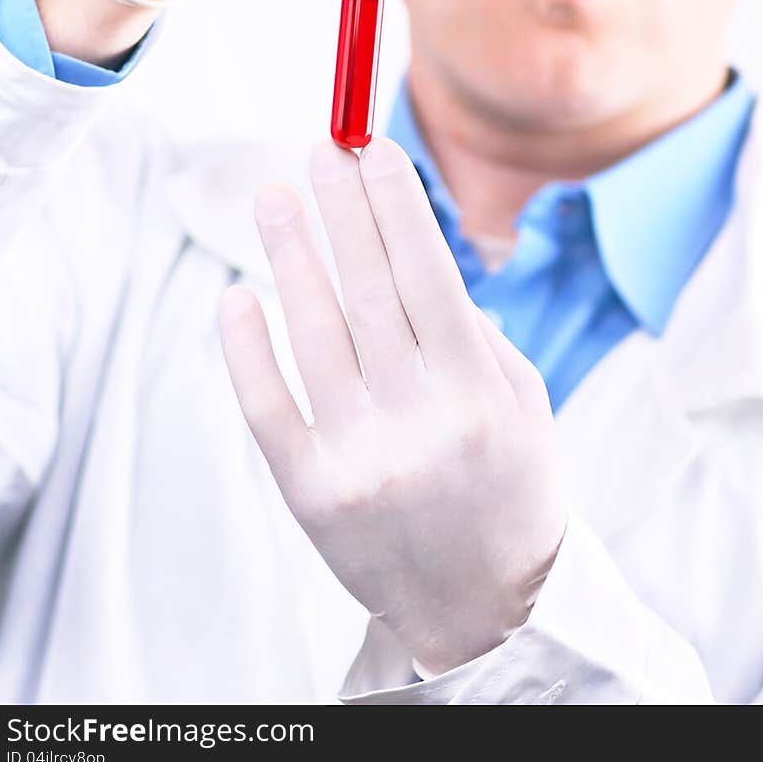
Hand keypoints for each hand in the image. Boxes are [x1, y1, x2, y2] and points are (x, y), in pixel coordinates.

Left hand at [219, 136, 568, 675]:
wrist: (484, 614)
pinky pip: (267, 405)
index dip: (396, 204)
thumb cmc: (511, 492)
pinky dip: (247, 347)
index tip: (374, 147)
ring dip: (292, 254)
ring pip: (312, 333)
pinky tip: (239, 294)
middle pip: (368, 288)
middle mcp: (420, 424)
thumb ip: (474, 334)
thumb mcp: (523, 409)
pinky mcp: (310, 494)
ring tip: (275, 196)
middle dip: (343, 207)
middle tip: (321, 147)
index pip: (427, 274)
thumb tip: (408, 258)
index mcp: (480, 395)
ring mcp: (360, 460)